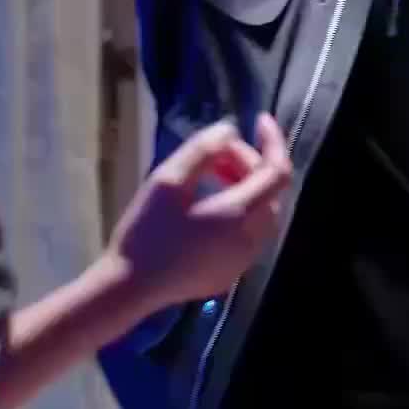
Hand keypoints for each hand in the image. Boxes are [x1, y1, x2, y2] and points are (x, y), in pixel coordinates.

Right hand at [109, 115, 291, 311]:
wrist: (131, 287)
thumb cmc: (147, 231)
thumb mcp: (168, 181)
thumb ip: (203, 150)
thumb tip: (229, 131)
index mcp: (240, 215)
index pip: (277, 172)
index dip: (273, 142)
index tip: (259, 120)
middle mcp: (252, 240)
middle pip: (271, 192)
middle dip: (251, 164)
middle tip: (217, 153)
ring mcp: (244, 261)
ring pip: (263, 214)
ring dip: (246, 188)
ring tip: (212, 176)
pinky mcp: (231, 273)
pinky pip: (249, 235)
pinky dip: (240, 213)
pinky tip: (208, 208)